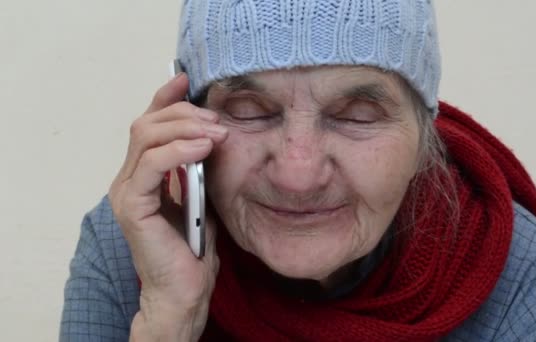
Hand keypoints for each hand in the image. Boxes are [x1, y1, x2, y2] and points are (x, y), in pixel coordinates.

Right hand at [108, 73, 226, 340]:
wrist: (186, 288)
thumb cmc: (195, 244)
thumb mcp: (203, 192)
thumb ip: (199, 163)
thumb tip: (215, 130)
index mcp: (144, 172)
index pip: (149, 123)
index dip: (165, 98)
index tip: (187, 79)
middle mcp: (129, 177)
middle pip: (147, 123)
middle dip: (184, 112)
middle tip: (217, 118)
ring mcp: (127, 191)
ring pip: (146, 136)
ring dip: (185, 127)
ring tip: (217, 132)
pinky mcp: (132, 206)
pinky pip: (151, 164)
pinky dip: (178, 150)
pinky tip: (204, 148)